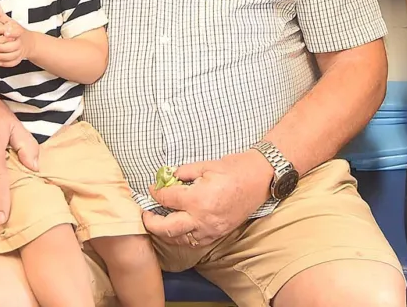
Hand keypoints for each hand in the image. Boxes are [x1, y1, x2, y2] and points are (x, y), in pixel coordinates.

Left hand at [0, 3, 34, 67]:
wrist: (28, 43)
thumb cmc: (15, 31)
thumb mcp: (8, 22)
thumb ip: (0, 15)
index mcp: (18, 31)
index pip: (17, 31)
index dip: (12, 32)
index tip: (5, 32)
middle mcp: (20, 42)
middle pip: (14, 46)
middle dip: (4, 46)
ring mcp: (20, 51)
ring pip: (13, 55)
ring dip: (3, 56)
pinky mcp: (18, 58)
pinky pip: (13, 62)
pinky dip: (6, 63)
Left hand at [143, 150, 273, 246]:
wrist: (261, 178)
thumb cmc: (235, 168)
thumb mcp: (206, 165)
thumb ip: (183, 172)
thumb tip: (167, 178)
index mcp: (199, 199)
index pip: (168, 200)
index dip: (156, 193)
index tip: (152, 189)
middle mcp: (203, 218)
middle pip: (167, 228)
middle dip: (151, 222)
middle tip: (144, 215)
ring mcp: (211, 229)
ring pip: (180, 240)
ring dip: (165, 233)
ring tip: (158, 223)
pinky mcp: (218, 233)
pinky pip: (194, 241)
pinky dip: (182, 237)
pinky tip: (178, 228)